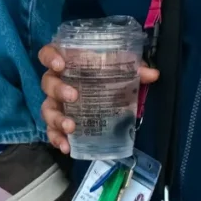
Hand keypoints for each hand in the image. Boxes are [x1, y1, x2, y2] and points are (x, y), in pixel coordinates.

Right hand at [38, 41, 158, 157]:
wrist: (106, 93)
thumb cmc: (107, 73)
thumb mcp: (120, 68)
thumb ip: (135, 68)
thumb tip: (153, 74)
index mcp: (68, 62)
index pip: (48, 53)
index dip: (50, 57)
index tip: (60, 64)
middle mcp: (57, 81)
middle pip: (48, 83)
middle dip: (58, 90)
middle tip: (75, 96)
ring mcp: (56, 103)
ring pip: (47, 109)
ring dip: (57, 119)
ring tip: (71, 127)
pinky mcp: (58, 122)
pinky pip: (51, 131)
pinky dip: (56, 138)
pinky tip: (66, 147)